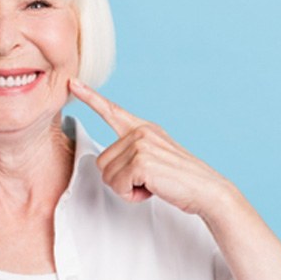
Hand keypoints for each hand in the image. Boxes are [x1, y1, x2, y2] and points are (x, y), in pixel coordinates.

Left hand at [69, 79, 233, 216]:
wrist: (207, 191)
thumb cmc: (181, 180)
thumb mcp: (156, 157)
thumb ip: (132, 153)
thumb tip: (106, 164)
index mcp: (144, 129)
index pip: (112, 110)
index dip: (90, 97)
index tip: (72, 83)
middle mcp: (140, 132)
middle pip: (102, 161)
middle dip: (120, 179)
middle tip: (148, 180)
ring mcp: (140, 144)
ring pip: (107, 175)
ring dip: (126, 188)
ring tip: (152, 184)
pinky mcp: (140, 162)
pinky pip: (117, 185)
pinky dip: (131, 195)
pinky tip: (152, 189)